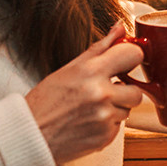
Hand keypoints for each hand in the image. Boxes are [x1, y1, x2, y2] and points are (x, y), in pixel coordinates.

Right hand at [24, 23, 143, 164]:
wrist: (30, 136)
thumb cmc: (45, 101)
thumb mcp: (69, 68)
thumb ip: (100, 48)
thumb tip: (119, 27)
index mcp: (91, 71)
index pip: (133, 54)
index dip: (130, 58)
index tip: (124, 63)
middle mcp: (101, 94)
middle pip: (137, 90)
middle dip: (124, 91)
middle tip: (104, 92)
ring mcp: (104, 117)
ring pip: (127, 110)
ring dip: (115, 109)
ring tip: (90, 109)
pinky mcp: (105, 138)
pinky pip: (118, 127)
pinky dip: (107, 125)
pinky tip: (88, 122)